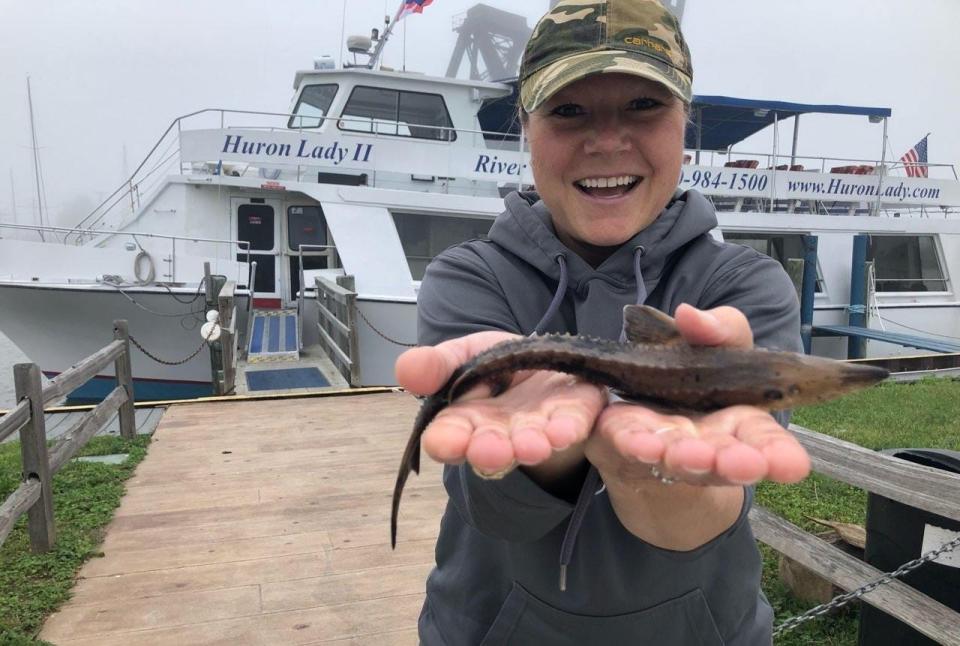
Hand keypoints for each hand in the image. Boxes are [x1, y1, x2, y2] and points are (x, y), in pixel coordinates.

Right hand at [395, 331, 605, 478]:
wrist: (545, 362)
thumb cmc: (496, 367)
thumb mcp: (461, 356)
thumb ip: (436, 364)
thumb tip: (406, 368)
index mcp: (466, 422)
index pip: (449, 437)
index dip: (446, 441)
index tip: (445, 443)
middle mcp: (502, 433)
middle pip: (492, 448)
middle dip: (491, 451)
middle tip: (490, 453)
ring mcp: (540, 428)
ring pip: (532, 442)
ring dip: (531, 445)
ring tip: (532, 446)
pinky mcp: (575, 414)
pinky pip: (573, 424)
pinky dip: (568, 428)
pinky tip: (565, 431)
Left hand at [584, 304, 810, 487]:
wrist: (642, 389)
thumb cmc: (696, 368)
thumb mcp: (719, 341)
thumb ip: (718, 329)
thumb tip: (690, 315)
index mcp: (740, 423)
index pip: (767, 445)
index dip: (780, 456)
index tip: (793, 466)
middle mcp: (706, 444)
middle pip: (723, 460)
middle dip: (732, 463)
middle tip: (741, 464)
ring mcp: (664, 446)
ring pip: (677, 458)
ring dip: (684, 458)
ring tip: (688, 456)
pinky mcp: (623, 438)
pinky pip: (629, 442)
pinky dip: (636, 444)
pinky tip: (641, 445)